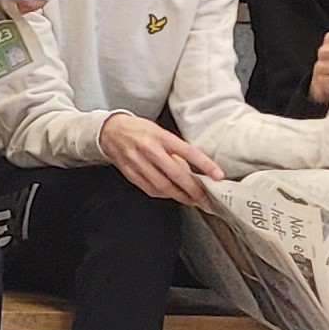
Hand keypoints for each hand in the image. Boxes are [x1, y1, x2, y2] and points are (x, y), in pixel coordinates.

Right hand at [98, 110, 222, 206]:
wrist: (110, 130)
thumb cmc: (138, 130)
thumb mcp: (159, 132)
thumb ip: (174, 149)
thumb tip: (191, 170)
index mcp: (160, 136)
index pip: (188, 152)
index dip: (205, 165)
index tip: (218, 176)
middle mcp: (149, 149)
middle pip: (176, 174)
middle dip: (193, 189)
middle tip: (203, 197)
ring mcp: (138, 161)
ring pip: (162, 185)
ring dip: (179, 195)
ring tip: (189, 199)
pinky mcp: (129, 172)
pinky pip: (149, 188)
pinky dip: (162, 194)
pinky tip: (169, 194)